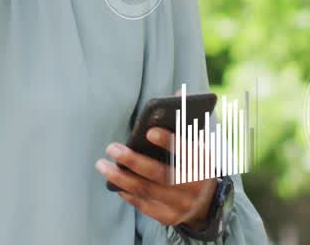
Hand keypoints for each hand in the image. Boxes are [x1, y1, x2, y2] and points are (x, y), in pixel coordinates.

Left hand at [96, 127, 217, 229]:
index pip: (188, 152)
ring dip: (121, 178)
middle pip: (161, 174)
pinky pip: (144, 206)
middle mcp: (194, 186)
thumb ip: (188, 120)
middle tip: (111, 147)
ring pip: (147, 191)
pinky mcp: (169, 217)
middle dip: (134, 161)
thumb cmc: (196, 162)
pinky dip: (128, 194)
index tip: (149, 131)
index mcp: (203, 163)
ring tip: (102, 165)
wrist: (207, 200)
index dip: (169, 141)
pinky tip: (116, 183)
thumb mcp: (198, 142)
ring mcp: (182, 204)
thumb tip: (178, 93)